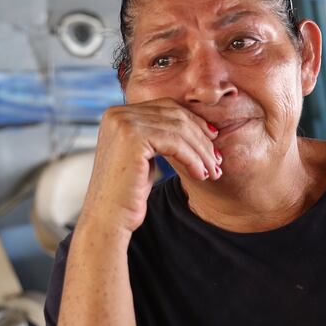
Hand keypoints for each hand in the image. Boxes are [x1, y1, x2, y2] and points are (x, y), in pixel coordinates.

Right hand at [78, 99, 220, 233]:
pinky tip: (201, 174)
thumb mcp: (145, 155)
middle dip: (201, 138)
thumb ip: (159, 134)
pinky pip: (176, 143)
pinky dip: (193, 159)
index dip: (194, 122)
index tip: (213, 140)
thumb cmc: (128, 192)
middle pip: (174, 116)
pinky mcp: (133, 137)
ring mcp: (123, 123)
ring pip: (179, 130)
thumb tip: (194, 123)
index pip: (167, 107)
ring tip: (214, 171)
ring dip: (201, 152)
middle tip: (217, 160)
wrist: (108, 218)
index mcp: (118, 112)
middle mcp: (118, 113)